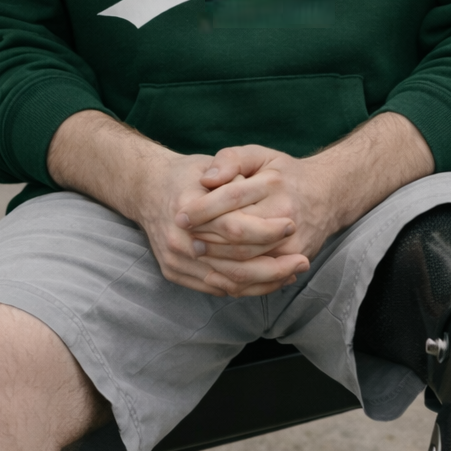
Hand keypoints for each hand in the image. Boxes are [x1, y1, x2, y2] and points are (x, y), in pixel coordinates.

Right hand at [45, 112, 306, 298]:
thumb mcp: (209, 162)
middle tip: (303, 261)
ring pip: (227, 281)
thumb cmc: (187, 176)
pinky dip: (245, 288)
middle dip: (272, 264)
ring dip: (264, 282)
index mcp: (187, 208)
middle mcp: (178, 238)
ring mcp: (174, 259)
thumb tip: (250, 182)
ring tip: (292, 274)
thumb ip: (231, 168)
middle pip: (233, 261)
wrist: (147, 190)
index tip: (292, 228)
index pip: (234, 227)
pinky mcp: (174, 273)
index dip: (266, 231)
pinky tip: (269, 283)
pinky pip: (215, 288)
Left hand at [175, 145, 333, 273]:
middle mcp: (284, 213)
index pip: (230, 199)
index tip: (180, 216)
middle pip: (237, 234)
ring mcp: (292, 240)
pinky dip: (236, 280)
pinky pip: (261, 278)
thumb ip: (231, 159)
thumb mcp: (259, 155)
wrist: (326, 195)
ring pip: (247, 261)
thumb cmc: (283, 174)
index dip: (201, 210)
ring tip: (196, 253)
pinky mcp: (295, 259)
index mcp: (272, 184)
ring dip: (216, 261)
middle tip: (185, 238)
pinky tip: (216, 272)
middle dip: (206, 238)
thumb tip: (207, 179)